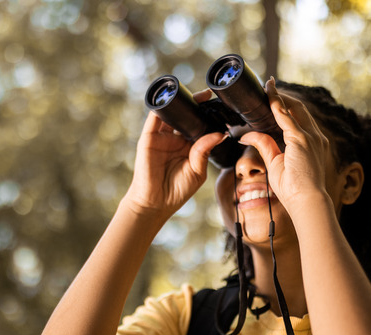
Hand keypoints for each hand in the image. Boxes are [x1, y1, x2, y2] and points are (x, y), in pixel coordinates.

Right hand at [123, 89, 226, 218]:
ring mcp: (162, 137)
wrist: (156, 203)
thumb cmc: (177, 190)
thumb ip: (205, 150)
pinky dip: (162, 106)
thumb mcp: (197, 170)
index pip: (199, 125)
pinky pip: (155, 118)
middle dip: (196, 105)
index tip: (220, 105)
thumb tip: (220, 133)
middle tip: (208, 95)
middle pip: (186, 116)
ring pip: (172, 113)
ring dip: (181, 102)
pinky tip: (171, 99)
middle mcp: (176, 139)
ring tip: (194, 95)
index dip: (208, 115)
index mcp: (189, 146)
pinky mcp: (149, 137)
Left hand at [238, 78, 331, 210]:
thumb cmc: (293, 188)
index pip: (298, 118)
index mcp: (311, 142)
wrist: (306, 200)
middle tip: (268, 86)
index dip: (286, 106)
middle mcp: (314, 136)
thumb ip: (264, 145)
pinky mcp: (302, 139)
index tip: (274, 97)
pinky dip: (277, 104)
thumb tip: (247, 135)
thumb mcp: (275, 162)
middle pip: (298, 108)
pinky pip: (286, 116)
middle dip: (283, 96)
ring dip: (280, 96)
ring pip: (293, 108)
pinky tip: (268, 95)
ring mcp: (310, 136)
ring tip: (267, 86)